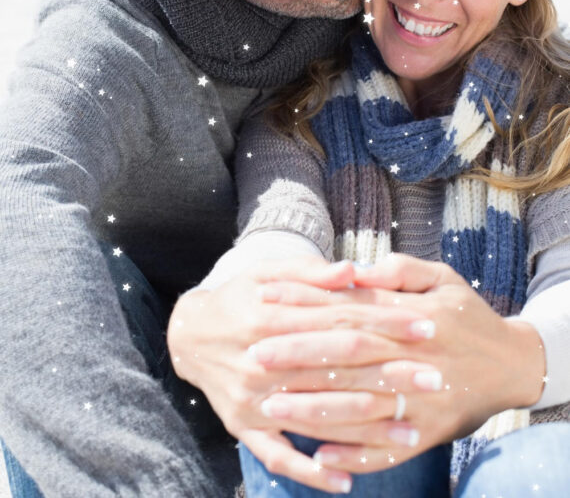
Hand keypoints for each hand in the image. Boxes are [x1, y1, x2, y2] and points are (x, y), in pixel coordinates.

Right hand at [167, 255, 434, 491]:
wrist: (188, 334)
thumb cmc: (239, 298)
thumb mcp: (267, 272)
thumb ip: (310, 273)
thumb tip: (353, 270)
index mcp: (271, 316)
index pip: (341, 321)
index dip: (386, 322)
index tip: (426, 325)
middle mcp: (262, 360)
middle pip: (338, 370)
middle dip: (391, 373)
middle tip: (436, 375)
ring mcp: (252, 399)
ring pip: (317, 416)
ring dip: (368, 426)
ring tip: (413, 429)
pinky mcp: (242, 427)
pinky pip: (278, 455)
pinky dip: (311, 471)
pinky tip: (348, 482)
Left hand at [250, 254, 545, 478]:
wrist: (511, 363)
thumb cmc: (468, 314)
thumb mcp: (441, 277)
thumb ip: (399, 271)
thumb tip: (355, 270)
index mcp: (408, 315)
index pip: (345, 308)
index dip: (303, 304)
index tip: (264, 300)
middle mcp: (409, 356)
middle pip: (343, 355)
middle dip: (296, 355)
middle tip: (253, 356)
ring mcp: (418, 398)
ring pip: (357, 404)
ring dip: (312, 407)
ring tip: (270, 407)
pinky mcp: (427, 431)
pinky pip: (385, 447)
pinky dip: (354, 452)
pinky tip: (320, 454)